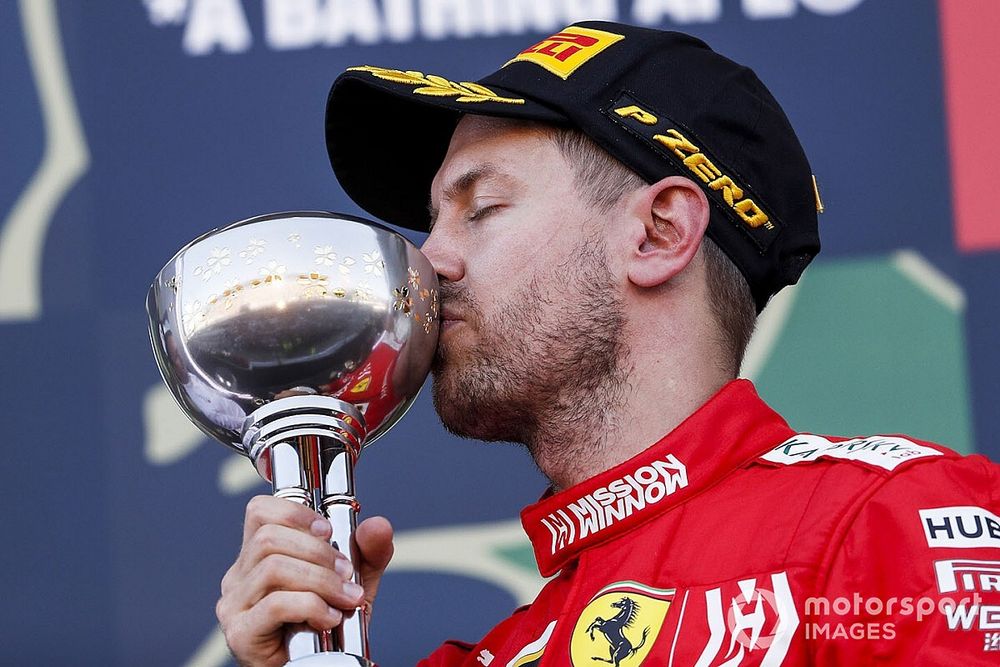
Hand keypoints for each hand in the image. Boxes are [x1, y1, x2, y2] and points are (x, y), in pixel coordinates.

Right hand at [216, 495, 393, 666]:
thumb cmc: (326, 632)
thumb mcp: (352, 585)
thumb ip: (367, 554)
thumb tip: (377, 526)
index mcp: (259, 557)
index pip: (260, 511)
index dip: (295, 512)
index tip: (328, 531)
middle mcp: (239, 576)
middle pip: (269, 537)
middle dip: (319, 552)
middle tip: (347, 574)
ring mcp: (235, 605)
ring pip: (273, 567)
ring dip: (321, 580)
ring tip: (345, 599)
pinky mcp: (240, 632)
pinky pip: (275, 604)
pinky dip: (311, 606)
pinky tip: (329, 618)